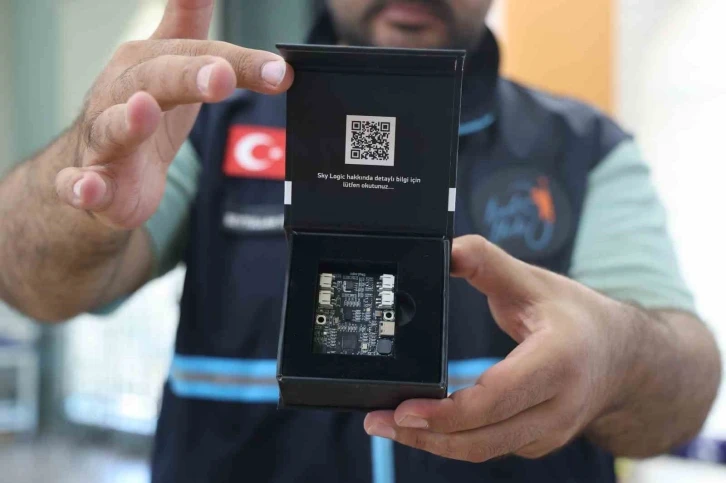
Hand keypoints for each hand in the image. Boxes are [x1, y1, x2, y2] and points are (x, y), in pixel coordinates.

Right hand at [54, 0, 292, 228]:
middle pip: (153, 80)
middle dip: (187, 75)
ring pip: (111, 127)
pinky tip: (89, 188)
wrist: (104, 172)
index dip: (236, 59)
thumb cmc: (145, 113)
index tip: (276, 68)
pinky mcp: (93, 184)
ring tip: (144, 111)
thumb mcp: (174, 65)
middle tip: (223, 77)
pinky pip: (81, 184)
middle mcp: (119, 95)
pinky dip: (83, 186)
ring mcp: (102, 139)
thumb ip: (193, 26)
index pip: (196, 54)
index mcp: (146, 65)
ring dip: (127, 121)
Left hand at [364, 235, 630, 461]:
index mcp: (557, 362)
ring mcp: (549, 432)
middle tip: (377, 421)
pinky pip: (489, 447)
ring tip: (389, 425)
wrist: (625, 357)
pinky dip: (453, 439)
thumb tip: (442, 250)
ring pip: (482, 450)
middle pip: (481, 438)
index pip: (495, 399)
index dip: (444, 412)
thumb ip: (485, 262)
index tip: (403, 409)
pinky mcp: (537, 441)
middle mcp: (557, 407)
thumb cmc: (580, 317)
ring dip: (433, 443)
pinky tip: (424, 424)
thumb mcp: (534, 280)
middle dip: (424, 435)